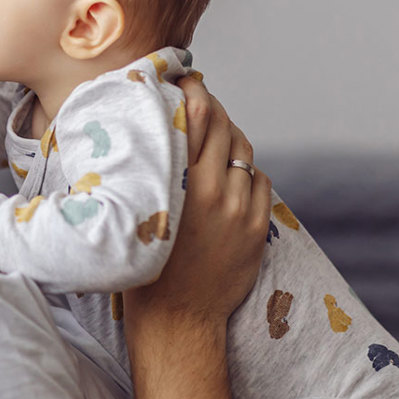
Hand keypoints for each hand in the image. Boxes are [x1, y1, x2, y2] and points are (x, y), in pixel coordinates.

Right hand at [124, 76, 271, 331]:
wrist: (177, 318)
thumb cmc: (144, 265)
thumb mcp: (139, 209)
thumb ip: (152, 169)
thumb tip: (156, 128)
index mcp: (180, 184)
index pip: (198, 117)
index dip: (195, 92)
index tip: (187, 80)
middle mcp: (213, 191)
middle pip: (224, 127)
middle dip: (212, 108)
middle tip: (199, 100)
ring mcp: (239, 209)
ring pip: (243, 151)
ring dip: (229, 138)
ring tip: (214, 137)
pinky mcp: (256, 227)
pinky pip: (259, 180)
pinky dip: (245, 170)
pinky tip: (229, 174)